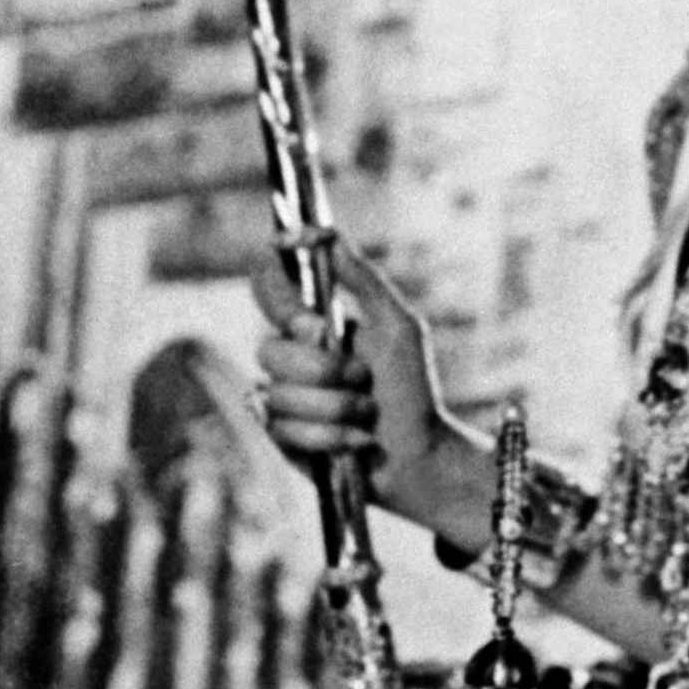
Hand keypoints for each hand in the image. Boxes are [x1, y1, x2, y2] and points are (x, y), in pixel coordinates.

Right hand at [250, 238, 492, 557]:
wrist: (419, 456)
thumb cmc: (415, 391)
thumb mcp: (399, 327)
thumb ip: (364, 280)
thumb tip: (326, 232)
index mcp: (314, 322)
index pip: (268, 286)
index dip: (276, 292)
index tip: (310, 314)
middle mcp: (291, 356)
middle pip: (269, 350)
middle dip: (325, 370)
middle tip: (363, 378)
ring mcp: (282, 398)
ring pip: (279, 395)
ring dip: (335, 408)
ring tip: (366, 414)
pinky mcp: (281, 438)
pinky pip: (283, 430)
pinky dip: (329, 437)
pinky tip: (354, 441)